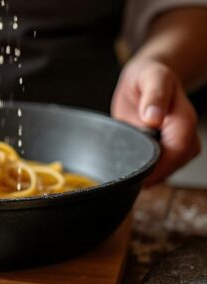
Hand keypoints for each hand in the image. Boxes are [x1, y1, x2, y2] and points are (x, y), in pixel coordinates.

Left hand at [111, 59, 200, 184]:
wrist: (147, 77)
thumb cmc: (149, 76)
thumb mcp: (151, 78)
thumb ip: (154, 96)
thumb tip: (153, 118)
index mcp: (183, 119)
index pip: (178, 150)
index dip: (160, 166)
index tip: (141, 177)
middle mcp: (184, 133)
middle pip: (175, 164)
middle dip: (154, 174)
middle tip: (127, 180)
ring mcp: (176, 142)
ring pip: (169, 168)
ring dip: (151, 173)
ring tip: (128, 173)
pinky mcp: (166, 147)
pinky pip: (161, 166)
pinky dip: (148, 170)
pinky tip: (132, 167)